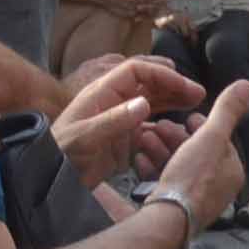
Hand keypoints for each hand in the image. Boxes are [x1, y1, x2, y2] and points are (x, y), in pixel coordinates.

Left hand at [47, 53, 200, 177]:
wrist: (50, 178)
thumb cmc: (63, 153)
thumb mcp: (85, 137)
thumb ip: (112, 121)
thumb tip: (144, 103)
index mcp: (103, 93)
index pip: (137, 71)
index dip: (162, 75)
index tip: (185, 86)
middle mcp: (113, 102)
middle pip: (147, 84)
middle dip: (173, 85)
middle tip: (198, 94)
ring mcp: (119, 120)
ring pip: (150, 103)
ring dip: (172, 101)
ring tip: (195, 105)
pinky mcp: (123, 141)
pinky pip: (148, 127)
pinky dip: (164, 126)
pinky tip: (178, 131)